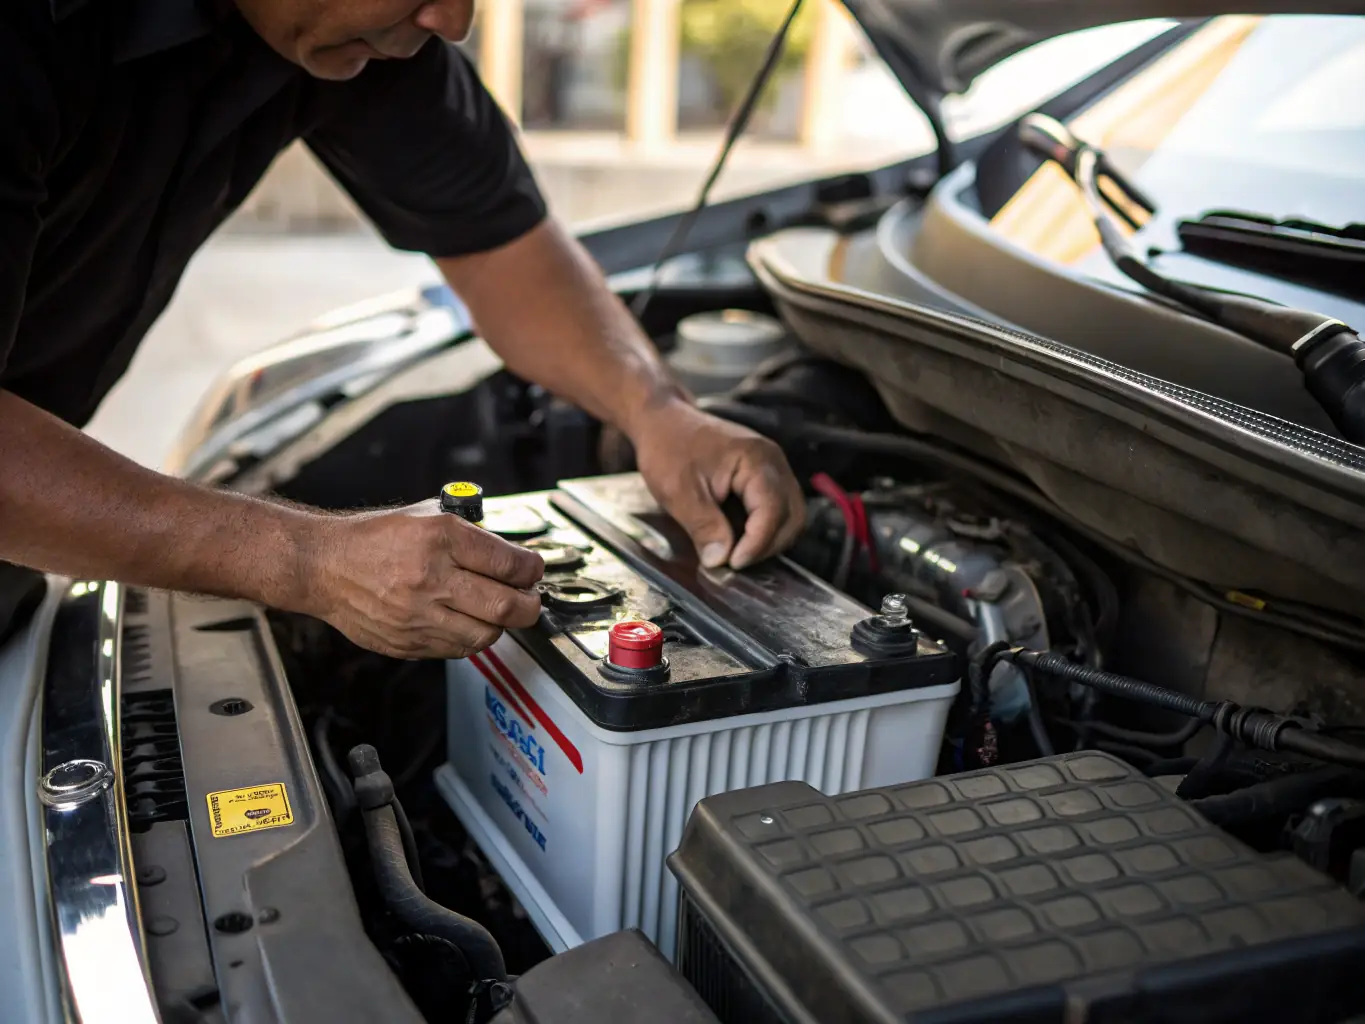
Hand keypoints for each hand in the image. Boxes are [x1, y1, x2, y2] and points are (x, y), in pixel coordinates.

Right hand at [302, 502, 544, 658]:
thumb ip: (470, 534)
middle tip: (529, 599)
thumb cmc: (375, 538)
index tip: (533, 570)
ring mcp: (418, 615)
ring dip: (500, 625)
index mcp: (439, 538)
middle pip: (505, 606)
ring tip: (496, 611)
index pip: (508, 562)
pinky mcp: (408, 642)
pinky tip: (467, 622)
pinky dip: (471, 638)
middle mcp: (430, 578)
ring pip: (485, 635)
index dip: (532, 570)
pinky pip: (456, 650)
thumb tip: (511, 555)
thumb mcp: (427, 515)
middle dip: (529, 605)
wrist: (324, 566)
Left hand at [631, 402, 805, 568]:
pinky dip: (763, 529)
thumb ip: (703, 526)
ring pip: (790, 516)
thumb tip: (720, 561)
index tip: (733, 563)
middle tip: (733, 561)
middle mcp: (773, 461)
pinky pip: (778, 509)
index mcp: (755, 459)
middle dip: (767, 546)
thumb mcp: (677, 491)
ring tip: (735, 552)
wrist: (663, 421)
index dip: (757, 543)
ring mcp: (772, 468)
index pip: (773, 510)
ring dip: (768, 540)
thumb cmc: (668, 448)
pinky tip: (738, 537)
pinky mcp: (765, 476)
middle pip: (792, 516)